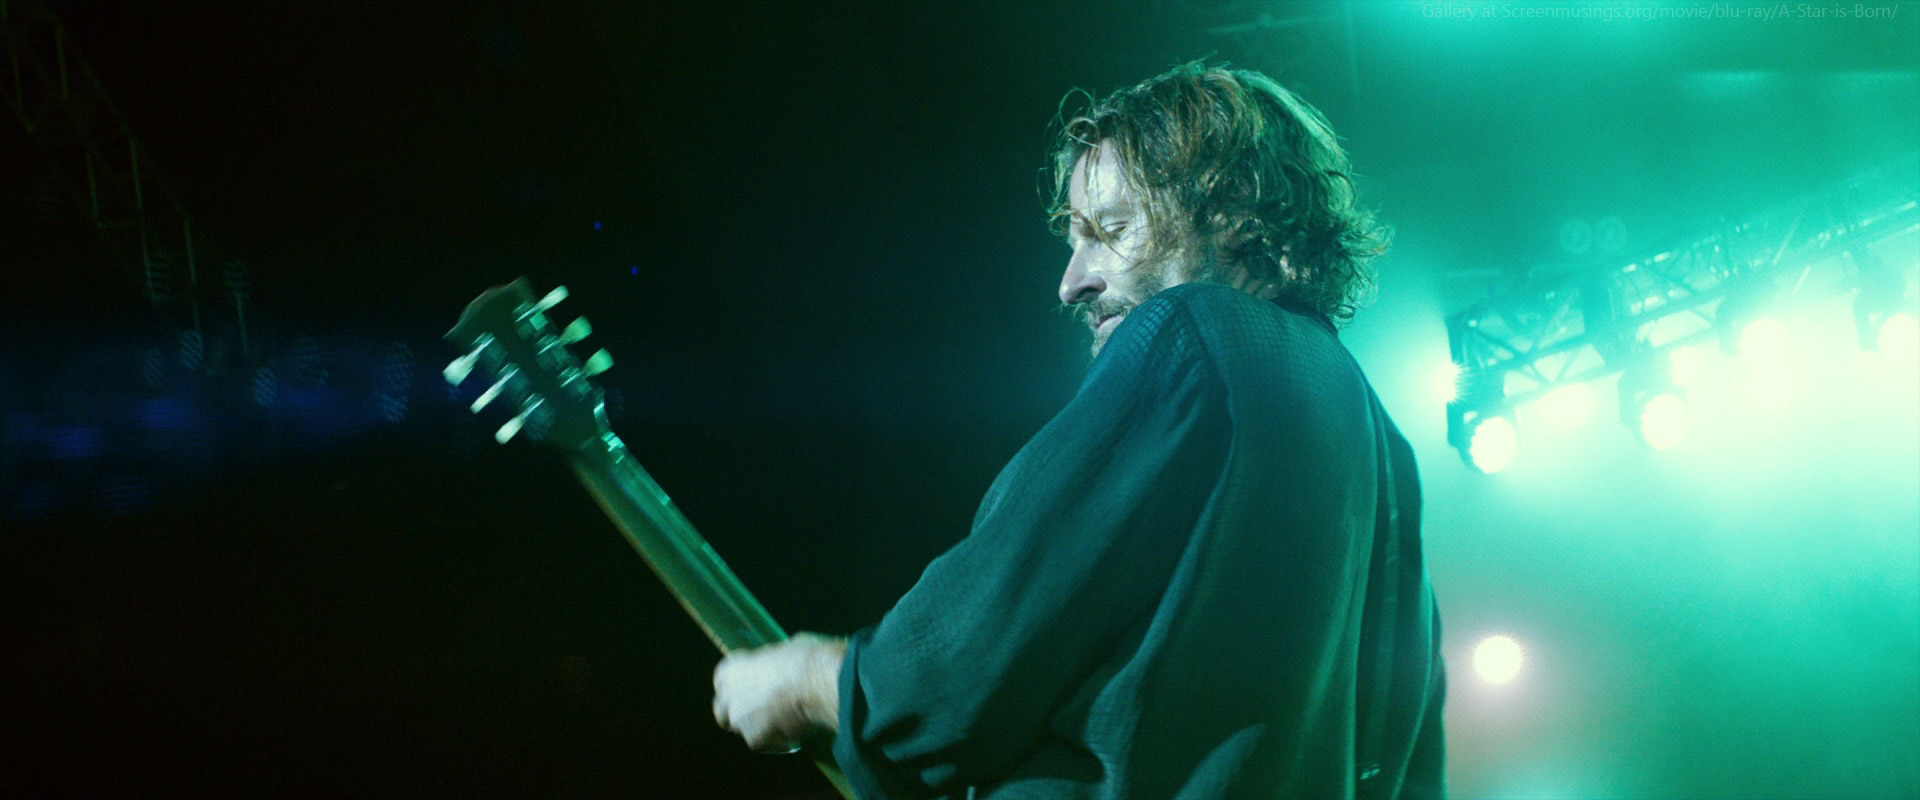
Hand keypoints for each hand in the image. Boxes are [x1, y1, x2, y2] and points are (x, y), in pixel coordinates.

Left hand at [711, 632, 845, 751]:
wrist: (813, 681)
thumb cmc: (801, 659)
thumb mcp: (781, 650)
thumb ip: (771, 663)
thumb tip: (781, 665)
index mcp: (730, 670)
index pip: (723, 684)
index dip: (738, 688)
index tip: (752, 689)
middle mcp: (727, 696)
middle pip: (724, 711)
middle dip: (738, 714)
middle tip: (761, 712)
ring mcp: (738, 719)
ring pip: (744, 730)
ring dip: (759, 728)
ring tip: (785, 721)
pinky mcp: (754, 739)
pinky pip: (764, 744)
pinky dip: (776, 741)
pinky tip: (793, 731)